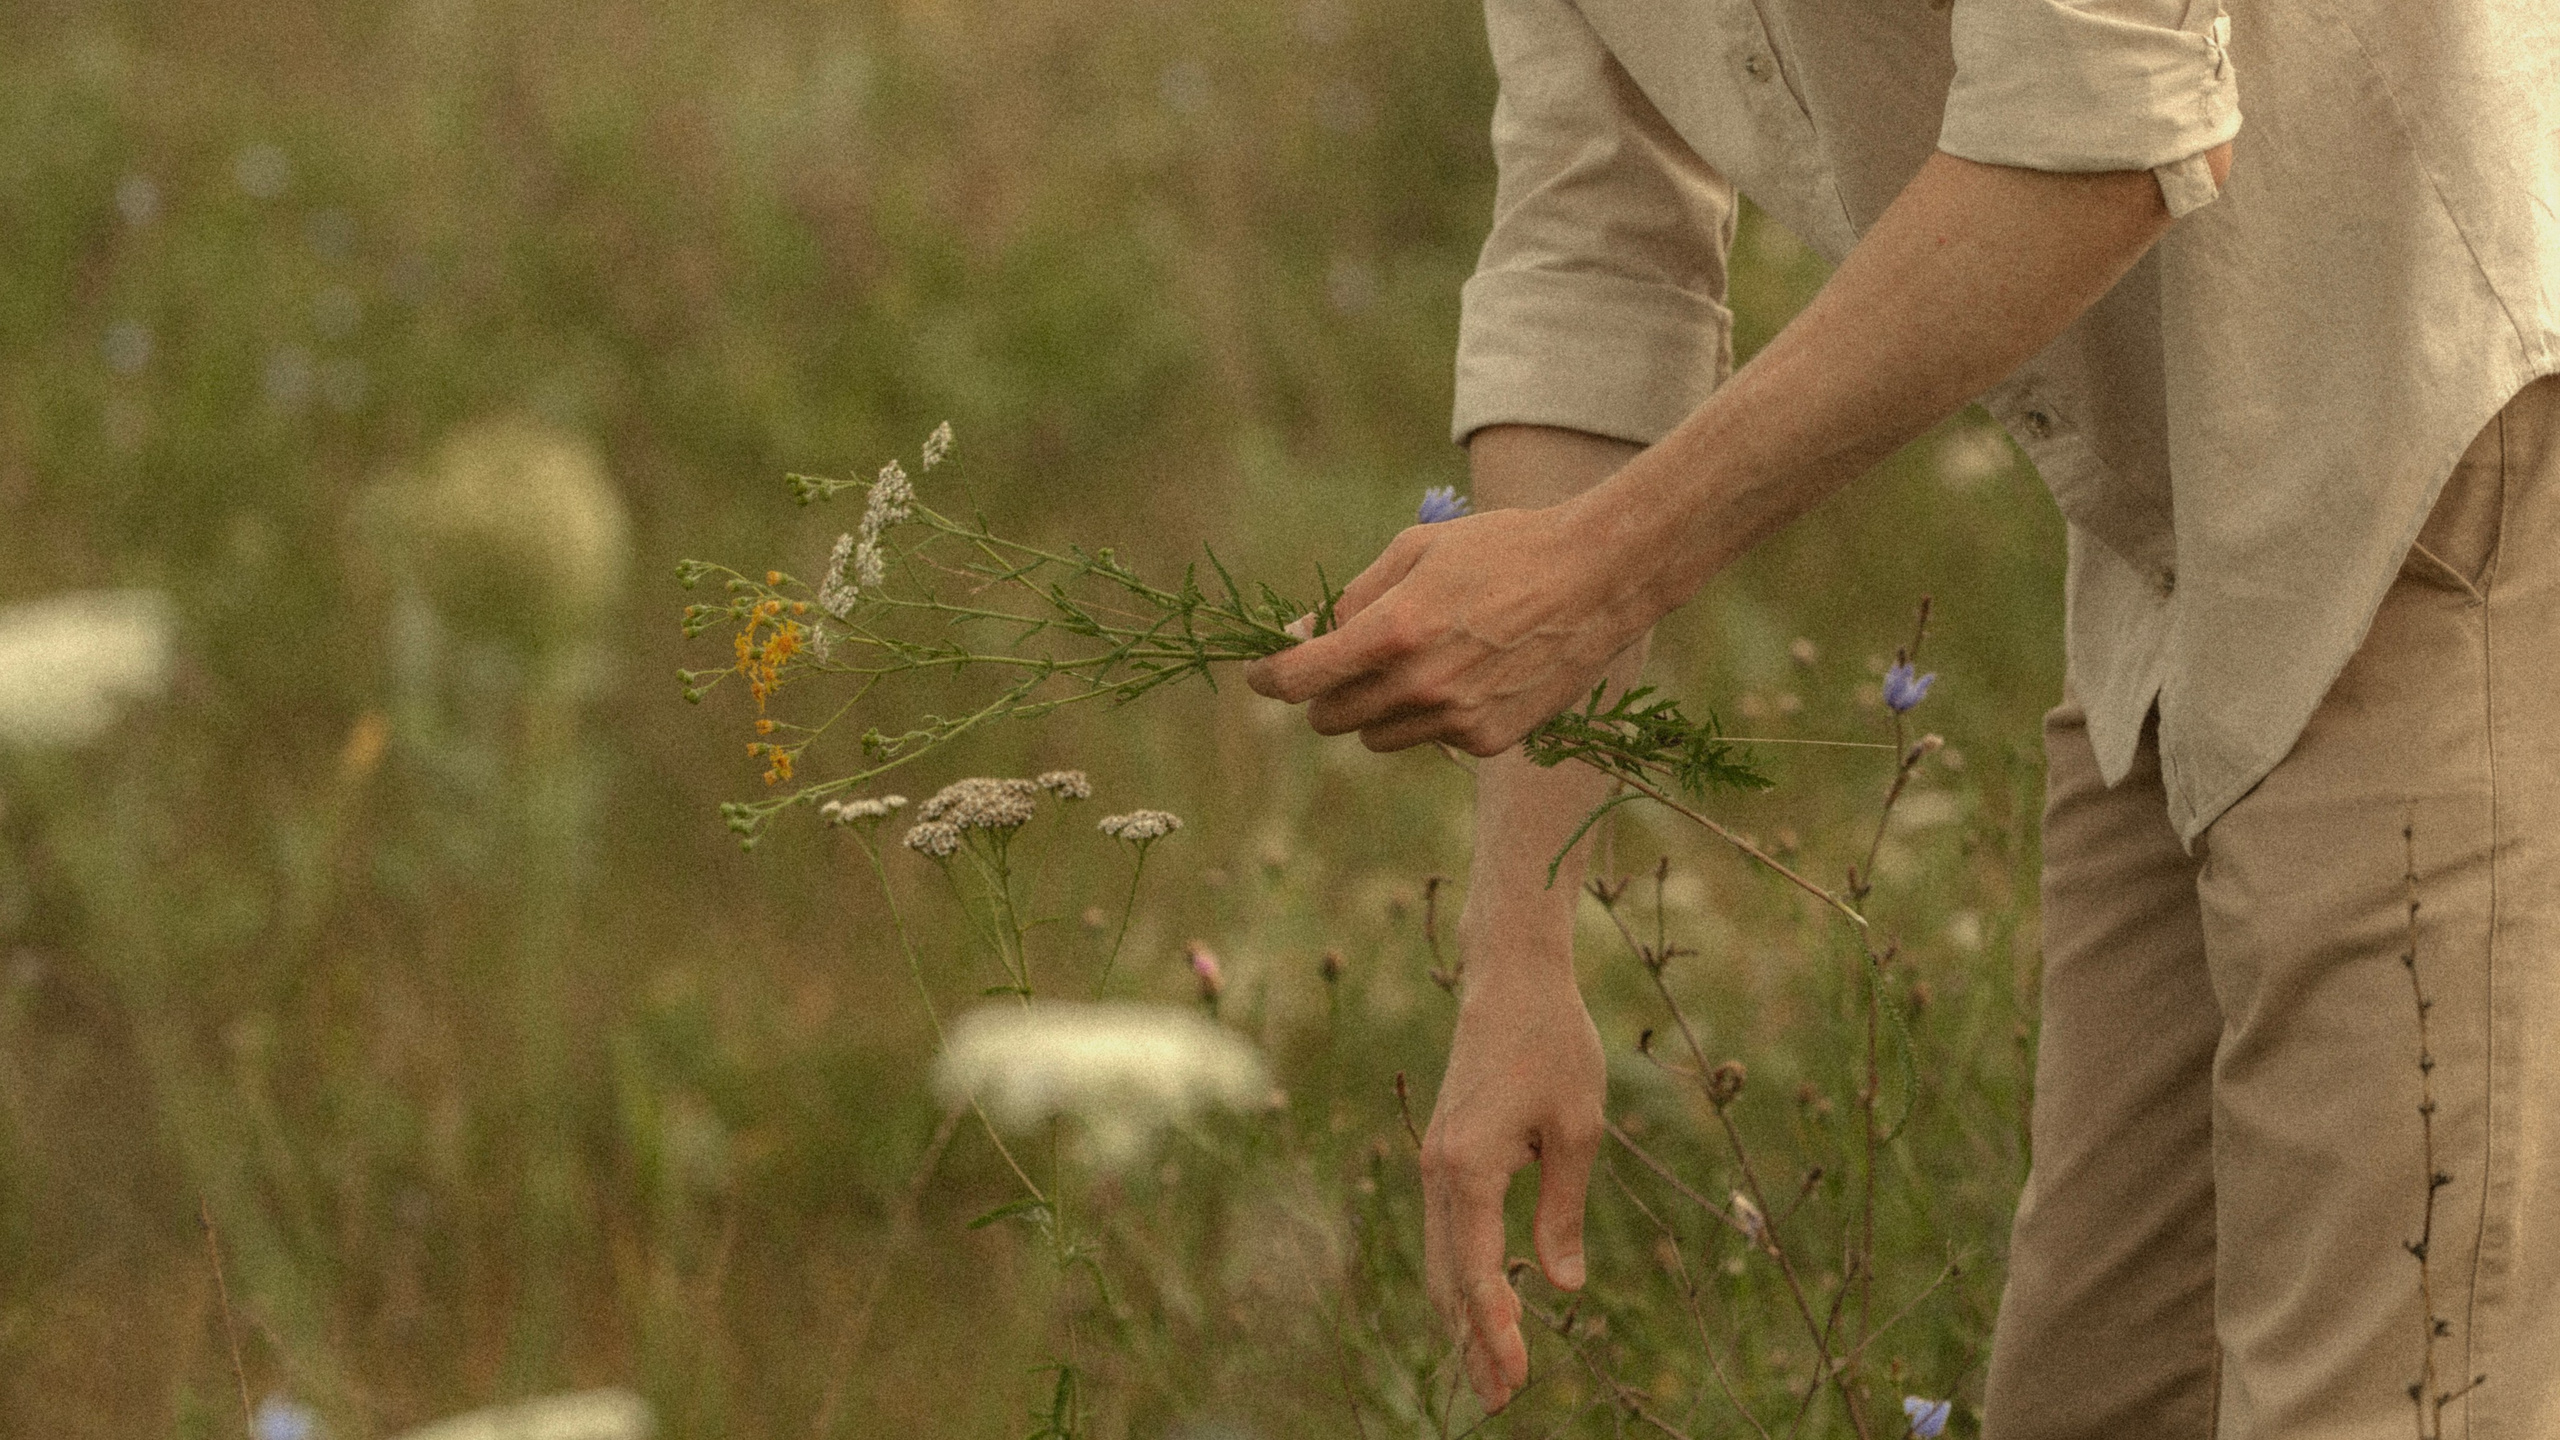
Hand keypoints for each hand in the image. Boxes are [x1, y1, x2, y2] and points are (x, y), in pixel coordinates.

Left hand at [1243, 498, 1656, 754]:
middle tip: (1346, 661)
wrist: (1597, 578)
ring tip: (1416, 662)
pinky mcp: (1488, 740)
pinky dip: (1429, 716)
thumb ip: (1350, 598)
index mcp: (1392, 632)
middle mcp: (1418, 685)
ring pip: (1375, 737)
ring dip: (1374, 708)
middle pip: (1329, 718)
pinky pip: (1428, 740)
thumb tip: (1293, 635)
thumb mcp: (1416, 550)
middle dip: (1325, 691)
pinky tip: (1466, 674)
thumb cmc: (1502, 548)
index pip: (1300, 679)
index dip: (1269, 678)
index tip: (1262, 674)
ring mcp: (1454, 719)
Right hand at [1421, 966, 1606, 1412]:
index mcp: (1468, 1170)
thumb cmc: (1553, 1044)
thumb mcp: (1577, 1130)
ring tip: (1490, 1369)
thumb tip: (1563, 1287)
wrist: (1510, 980)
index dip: (1499, 1332)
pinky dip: (1460, 1276)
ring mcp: (1435, 1162)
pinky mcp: (1444, 1152)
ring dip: (1463, 1315)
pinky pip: (1445, 1232)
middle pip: (1449, 1278)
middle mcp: (1439, 1172)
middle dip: (1473, 1341)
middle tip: (1501, 1400)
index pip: (1479, 1273)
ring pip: (1440, 1259)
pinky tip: (1480, 1303)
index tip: (1520, 1378)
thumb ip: (1564, 1210)